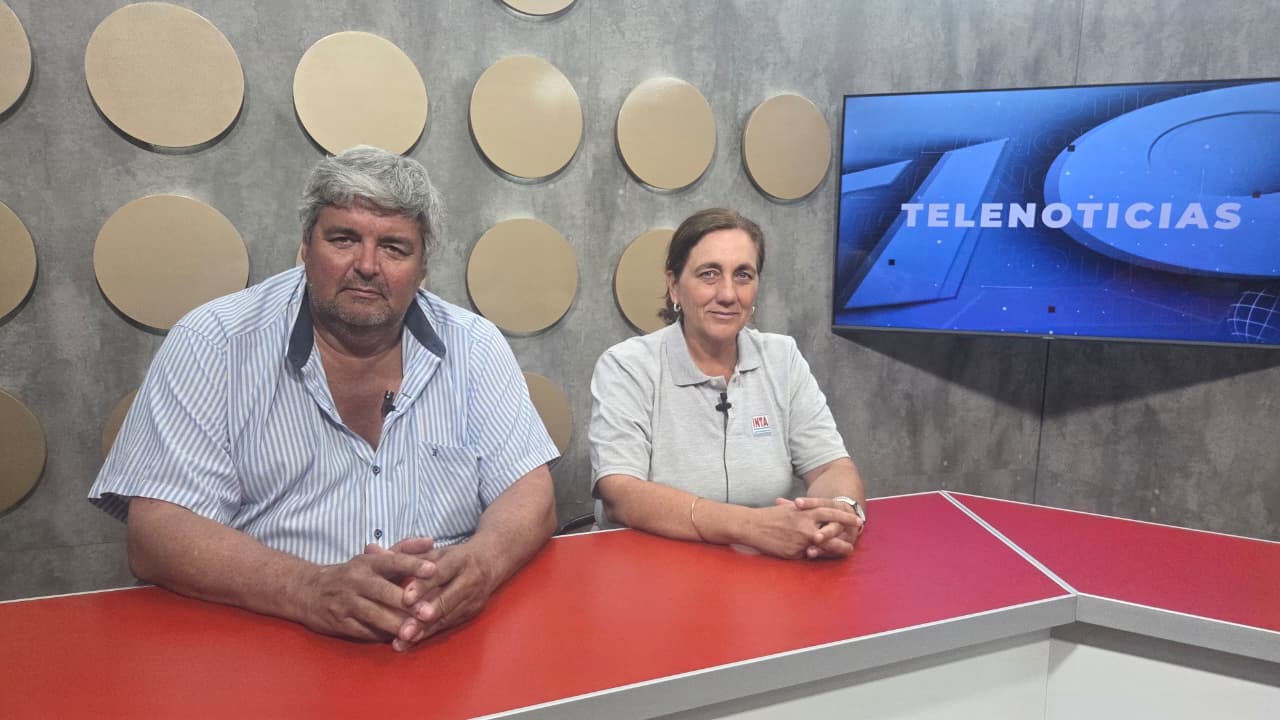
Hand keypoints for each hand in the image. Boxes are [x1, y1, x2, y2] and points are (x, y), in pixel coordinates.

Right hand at [295, 548, 435, 643]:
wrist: (308, 591)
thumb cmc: (352, 575)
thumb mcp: (373, 559)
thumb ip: (404, 550)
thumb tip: (430, 541)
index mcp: (368, 563)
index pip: (392, 561)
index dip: (412, 564)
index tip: (433, 569)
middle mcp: (357, 580)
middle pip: (384, 592)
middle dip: (407, 604)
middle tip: (429, 612)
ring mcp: (346, 602)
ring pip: (375, 615)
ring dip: (396, 624)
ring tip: (416, 631)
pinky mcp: (339, 623)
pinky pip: (363, 631)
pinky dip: (381, 636)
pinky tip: (397, 640)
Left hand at [369, 539, 499, 650]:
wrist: (492, 560)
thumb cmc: (456, 556)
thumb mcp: (434, 552)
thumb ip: (404, 555)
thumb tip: (372, 550)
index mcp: (459, 560)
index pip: (440, 573)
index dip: (422, 586)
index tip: (406, 598)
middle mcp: (469, 579)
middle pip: (446, 599)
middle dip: (424, 616)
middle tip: (404, 629)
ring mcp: (473, 598)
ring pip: (447, 616)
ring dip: (425, 630)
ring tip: (403, 639)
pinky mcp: (472, 612)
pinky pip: (449, 625)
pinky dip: (430, 633)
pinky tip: (412, 641)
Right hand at [743, 500, 862, 558]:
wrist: (753, 526)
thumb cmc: (770, 515)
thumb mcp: (791, 508)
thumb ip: (806, 511)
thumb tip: (818, 512)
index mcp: (806, 513)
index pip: (832, 513)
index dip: (846, 517)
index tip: (858, 520)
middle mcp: (807, 527)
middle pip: (833, 535)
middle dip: (845, 540)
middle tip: (854, 543)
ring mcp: (801, 541)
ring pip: (823, 549)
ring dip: (835, 551)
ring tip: (844, 552)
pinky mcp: (794, 553)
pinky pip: (806, 555)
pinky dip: (810, 554)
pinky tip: (815, 555)